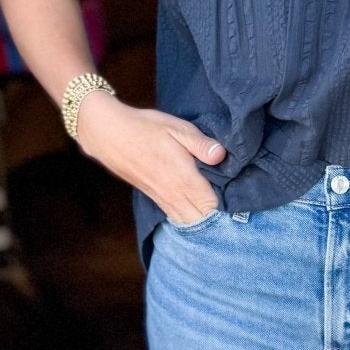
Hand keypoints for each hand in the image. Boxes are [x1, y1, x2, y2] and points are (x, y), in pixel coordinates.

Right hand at [74, 92, 228, 225]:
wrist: (109, 135)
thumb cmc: (145, 128)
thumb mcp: (177, 128)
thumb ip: (201, 144)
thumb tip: (222, 155)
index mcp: (184, 178)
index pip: (213, 205)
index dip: (229, 205)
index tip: (240, 198)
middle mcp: (174, 194)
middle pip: (203, 219)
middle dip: (220, 217)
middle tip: (233, 205)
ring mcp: (163, 198)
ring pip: (189, 222)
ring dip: (204, 219)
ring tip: (218, 209)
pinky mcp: (155, 198)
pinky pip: (177, 216)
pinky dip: (190, 217)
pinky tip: (198, 208)